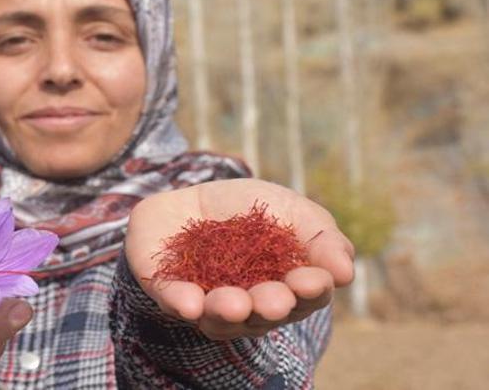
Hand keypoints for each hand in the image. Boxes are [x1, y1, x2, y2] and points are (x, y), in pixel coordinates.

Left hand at [125, 178, 353, 339]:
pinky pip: (174, 302)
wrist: (188, 196)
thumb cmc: (249, 209)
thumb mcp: (292, 210)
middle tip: (273, 300)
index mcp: (287, 288)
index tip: (311, 281)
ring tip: (232, 304)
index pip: (306, 297)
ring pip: (219, 318)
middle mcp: (249, 305)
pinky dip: (182, 303)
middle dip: (270, 306)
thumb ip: (321, 237)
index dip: (310, 291)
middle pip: (264, 315)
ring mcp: (207, 301)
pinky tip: (190, 303)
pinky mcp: (168, 289)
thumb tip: (345, 271)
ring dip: (228, 312)